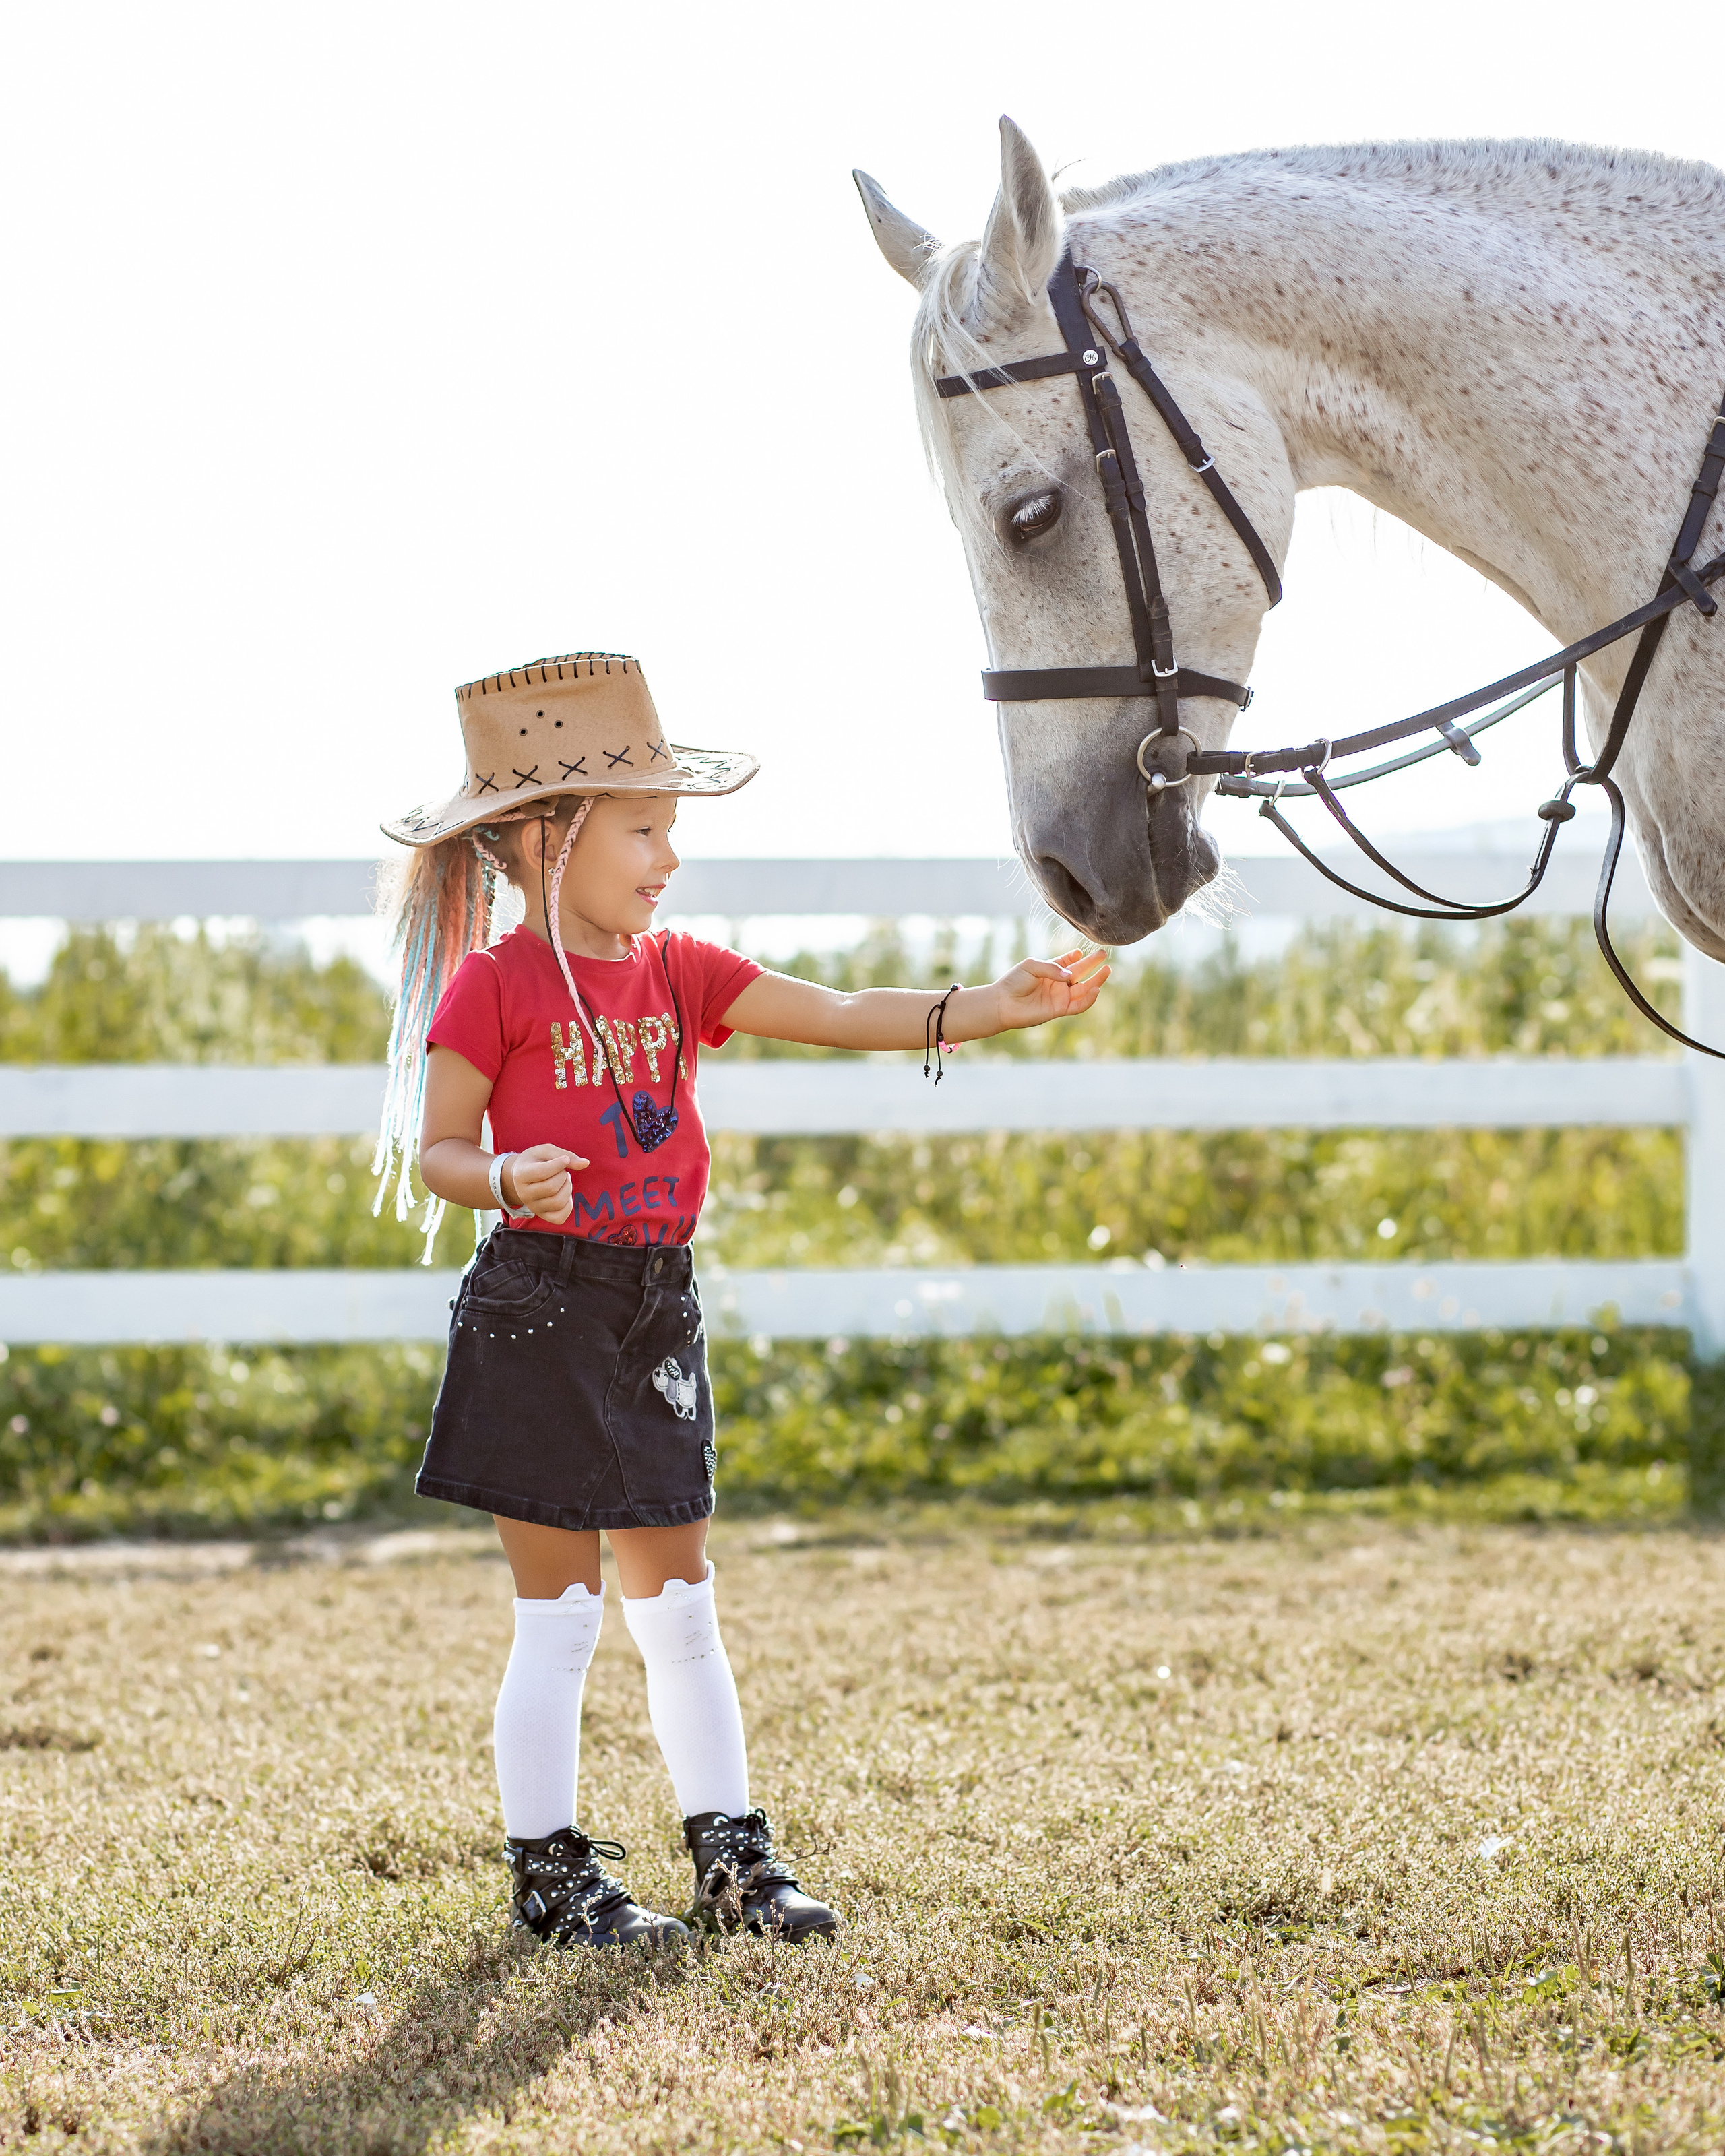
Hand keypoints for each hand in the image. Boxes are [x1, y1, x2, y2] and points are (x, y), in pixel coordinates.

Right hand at [500, 1144, 586, 1224]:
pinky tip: (564, 1194)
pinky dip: (568, 1205)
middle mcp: (524, 1194)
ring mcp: (533, 1207)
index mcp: (521, 1175)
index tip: (565, 1159)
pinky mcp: (543, 1216)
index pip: (542, 1172)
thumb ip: (566, 1155)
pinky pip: (560, 1217)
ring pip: (557, 1202)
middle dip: (563, 1176)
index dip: (558, 1164)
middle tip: (562, 1171)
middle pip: (551, 1188)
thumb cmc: (537, 1161)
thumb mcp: (547, 1151)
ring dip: (567, 1189)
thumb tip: (585, 1163)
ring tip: (563, 1181)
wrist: (524, 1176)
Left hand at [990, 947, 1110, 1033]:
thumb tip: (1071, 976)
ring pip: (1084, 989)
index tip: (1080, 952)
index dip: (1075, 956)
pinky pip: (1078, 1004)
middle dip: (1093, 964)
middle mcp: (1058, 982)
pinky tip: (1096, 989)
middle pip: (1080, 973)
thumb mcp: (1032, 966)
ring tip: (1107, 970)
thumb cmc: (1014, 982)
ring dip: (1096, 981)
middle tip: (1104, 955)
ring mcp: (1060, 996)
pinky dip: (1088, 998)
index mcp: (1050, 969)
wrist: (1003, 1003)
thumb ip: (1052, 968)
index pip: (1068, 962)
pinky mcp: (1060, 1009)